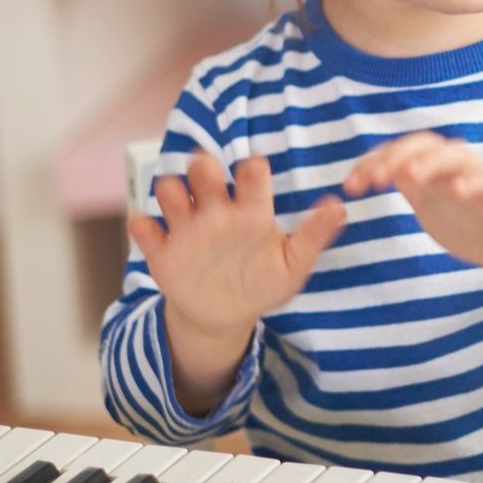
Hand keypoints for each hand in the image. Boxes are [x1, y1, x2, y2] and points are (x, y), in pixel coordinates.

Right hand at [128, 153, 345, 342]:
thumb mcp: (292, 265)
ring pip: (169, 192)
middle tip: (209, 176)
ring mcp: (187, 230)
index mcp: (250, 210)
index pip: (250, 176)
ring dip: (171, 192)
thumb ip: (313, 236)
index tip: (254, 171)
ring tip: (181, 208)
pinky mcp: (162, 252)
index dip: (251, 169)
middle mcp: (216, 211)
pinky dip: (143, 226)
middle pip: (204, 172)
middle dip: (204, 167)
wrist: (226, 315)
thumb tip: (340, 207)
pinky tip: (152, 233)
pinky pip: (144, 230)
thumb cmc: (262, 283)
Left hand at [342, 132, 482, 272]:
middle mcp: (456, 168)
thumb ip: (410, 187)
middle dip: (397, 156)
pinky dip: (472, 183)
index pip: (401, 152)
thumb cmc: (473, 223)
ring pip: (456, 157)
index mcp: (435, 171)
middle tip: (374, 180)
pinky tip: (456, 190)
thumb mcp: (432, 205)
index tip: (350, 186)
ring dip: (431, 162)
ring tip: (409, 175)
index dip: (373, 162)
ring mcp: (481, 180)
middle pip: (426, 145)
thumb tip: (376, 172)